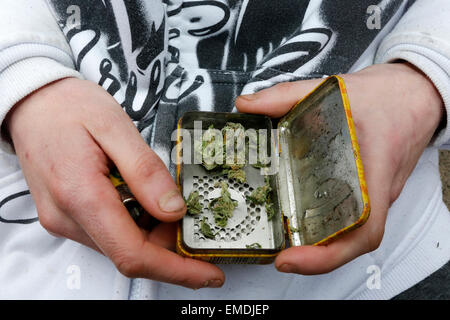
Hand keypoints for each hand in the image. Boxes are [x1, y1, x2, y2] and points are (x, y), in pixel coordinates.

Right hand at [5, 77, 223, 287]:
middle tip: (193, 217)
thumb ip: (146, 172)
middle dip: (169, 244)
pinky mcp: (68, 217)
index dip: (176, 269)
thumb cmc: (69, 107)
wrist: (33, 104)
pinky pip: (110, 234)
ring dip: (154, 233)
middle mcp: (68, 218)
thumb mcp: (116, 127)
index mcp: (81, 196)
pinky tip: (145, 200)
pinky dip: (136, 225)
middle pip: (131, 253)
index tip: (208, 273)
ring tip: (167, 199)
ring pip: (122, 245)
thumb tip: (174, 210)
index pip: (133, 254)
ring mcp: (65, 221)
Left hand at [236, 63, 443, 273]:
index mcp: (374, 170)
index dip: (329, 254)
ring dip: (323, 245)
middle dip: (318, 257)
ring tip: (287, 242)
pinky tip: (304, 220)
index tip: (292, 257)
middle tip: (282, 256)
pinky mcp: (372, 191)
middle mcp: (379, 192)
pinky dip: (330, 227)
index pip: (364, 229)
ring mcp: (378, 195)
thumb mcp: (333, 88)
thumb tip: (246, 106)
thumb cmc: (386, 96)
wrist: (416, 95)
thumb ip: (286, 95)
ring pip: (353, 233)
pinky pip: (353, 218)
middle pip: (354, 241)